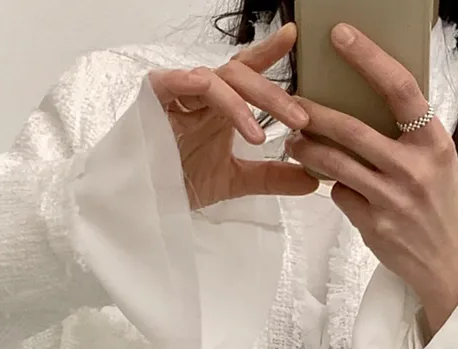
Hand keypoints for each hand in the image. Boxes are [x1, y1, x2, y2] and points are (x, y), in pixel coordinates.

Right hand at [148, 24, 317, 210]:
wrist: (145, 203)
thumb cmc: (181, 180)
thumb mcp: (235, 180)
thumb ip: (272, 177)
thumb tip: (311, 179)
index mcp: (220, 105)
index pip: (247, 72)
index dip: (269, 53)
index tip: (294, 37)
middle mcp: (202, 94)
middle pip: (241, 76)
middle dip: (272, 95)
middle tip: (301, 118)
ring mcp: (179, 93)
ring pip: (217, 80)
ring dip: (244, 104)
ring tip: (261, 136)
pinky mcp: (155, 98)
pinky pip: (178, 81)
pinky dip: (202, 88)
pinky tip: (223, 104)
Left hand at [286, 23, 457, 335]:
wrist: (451, 260)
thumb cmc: (441, 203)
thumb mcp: (438, 160)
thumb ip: (409, 134)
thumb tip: (367, 102)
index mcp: (435, 142)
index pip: (400, 89)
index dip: (368, 59)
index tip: (341, 36)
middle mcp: (414, 169)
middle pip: (353, 130)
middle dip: (316, 114)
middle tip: (292, 102)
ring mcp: (392, 200)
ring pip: (336, 164)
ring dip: (309, 149)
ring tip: (295, 140)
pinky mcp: (374, 225)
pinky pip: (341, 195)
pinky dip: (333, 186)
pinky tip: (331, 182)